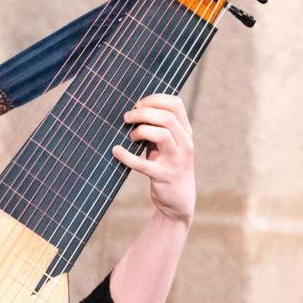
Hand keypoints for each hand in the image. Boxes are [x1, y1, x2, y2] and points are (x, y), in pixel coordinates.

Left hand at [113, 94, 195, 223]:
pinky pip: (142, 164)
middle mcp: (185, 144)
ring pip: (162, 134)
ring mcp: (176, 161)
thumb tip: (136, 109)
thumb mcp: (170, 145)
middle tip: (128, 117)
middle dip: (143, 113)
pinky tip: (116, 150)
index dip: (155, 99)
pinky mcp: (163, 177)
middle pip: (167, 117)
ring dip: (141, 131)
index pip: (176, 104)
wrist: (179, 202)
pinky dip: (126, 156)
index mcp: (186, 133)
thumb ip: (160, 127)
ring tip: (131, 136)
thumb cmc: (169, 167)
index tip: (139, 104)